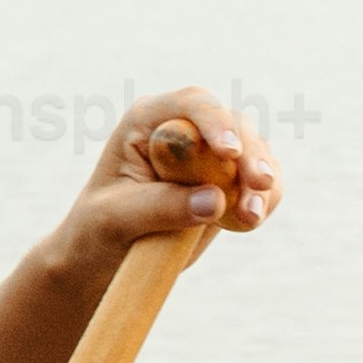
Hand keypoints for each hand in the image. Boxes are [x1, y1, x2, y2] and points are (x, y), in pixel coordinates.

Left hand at [61, 84, 280, 270]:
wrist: (103, 257)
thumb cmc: (97, 230)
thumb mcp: (116, 219)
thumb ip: (161, 206)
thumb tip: (215, 201)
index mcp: (148, 122)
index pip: (191, 105)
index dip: (215, 122)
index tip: (229, 153)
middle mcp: (184, 130)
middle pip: (234, 125)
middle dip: (251, 155)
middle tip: (259, 184)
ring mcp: (210, 157)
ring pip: (254, 154)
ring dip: (262, 183)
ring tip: (251, 217)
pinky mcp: (228, 185)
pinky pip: (259, 185)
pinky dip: (264, 200)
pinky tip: (254, 219)